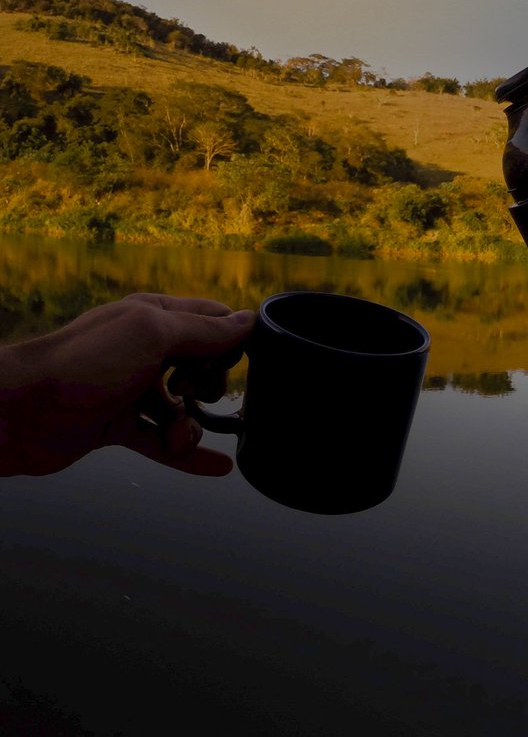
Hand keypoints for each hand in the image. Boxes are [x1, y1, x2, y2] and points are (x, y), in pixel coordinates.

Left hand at [0, 293, 254, 476]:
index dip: (231, 341)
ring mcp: (130, 389)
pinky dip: (187, 454)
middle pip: (201, 366)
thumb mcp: (153, 335)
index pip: (212, 320)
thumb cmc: (86, 365)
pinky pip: (161, 440)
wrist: (20, 412)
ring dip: (190, 427)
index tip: (238, 363)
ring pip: (181, 408)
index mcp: (153, 316)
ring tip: (178, 438)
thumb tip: (250, 322)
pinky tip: (217, 466)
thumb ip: (205, 331)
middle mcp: (144, 349)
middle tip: (190, 392)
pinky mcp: (117, 425)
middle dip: (208, 385)